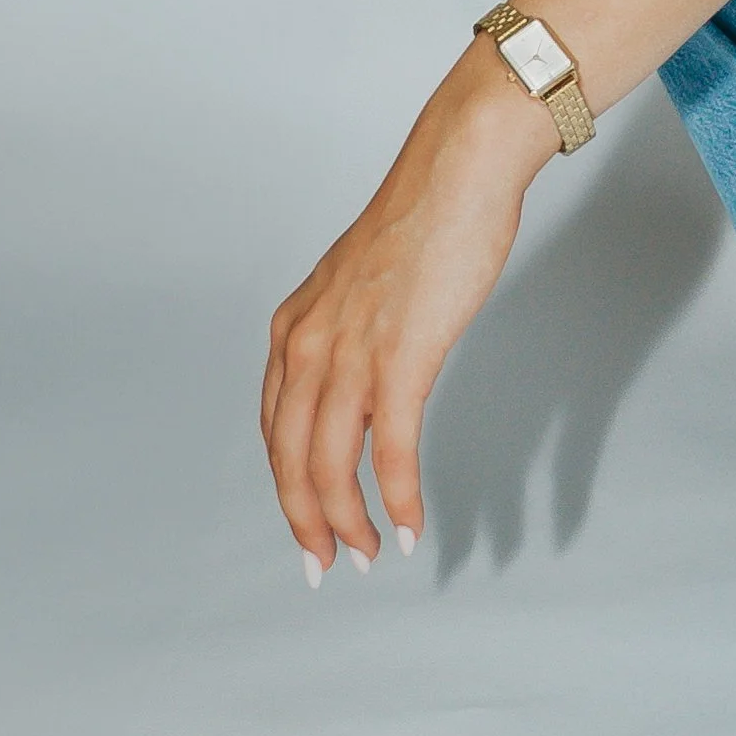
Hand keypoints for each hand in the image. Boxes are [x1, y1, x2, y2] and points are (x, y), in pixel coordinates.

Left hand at [261, 48, 553, 575]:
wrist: (460, 169)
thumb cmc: (426, 216)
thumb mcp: (361, 283)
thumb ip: (350, 331)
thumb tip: (365, 375)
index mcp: (294, 328)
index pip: (275, 432)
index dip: (288, 489)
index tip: (309, 526)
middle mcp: (308, 344)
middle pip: (291, 461)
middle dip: (308, 523)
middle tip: (327, 566)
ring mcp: (351, 352)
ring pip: (331, 466)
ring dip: (349, 524)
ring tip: (370, 555)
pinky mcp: (401, 357)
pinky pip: (389, 451)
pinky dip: (396, 499)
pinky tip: (410, 526)